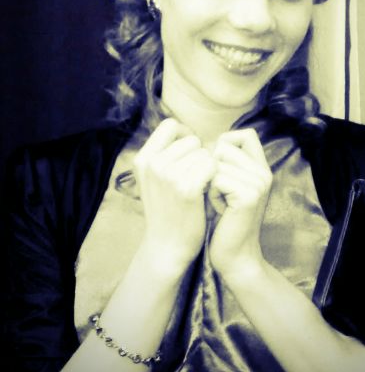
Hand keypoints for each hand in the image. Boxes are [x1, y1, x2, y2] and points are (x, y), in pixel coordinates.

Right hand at [134, 118, 215, 271]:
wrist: (167, 247)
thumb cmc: (167, 210)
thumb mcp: (154, 179)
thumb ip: (165, 154)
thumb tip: (187, 130)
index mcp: (143, 158)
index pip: (170, 125)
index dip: (185, 136)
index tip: (190, 156)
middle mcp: (153, 163)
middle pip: (191, 139)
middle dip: (199, 155)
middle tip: (197, 178)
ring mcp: (168, 175)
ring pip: (204, 153)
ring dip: (208, 168)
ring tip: (201, 188)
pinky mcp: (187, 188)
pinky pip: (211, 166)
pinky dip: (215, 177)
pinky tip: (208, 193)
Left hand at [208, 128, 271, 278]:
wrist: (234, 256)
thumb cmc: (222, 220)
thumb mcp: (225, 185)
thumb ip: (223, 162)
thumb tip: (205, 142)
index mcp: (261, 168)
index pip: (244, 134)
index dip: (224, 143)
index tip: (216, 167)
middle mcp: (264, 172)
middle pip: (224, 146)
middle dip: (211, 168)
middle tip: (219, 193)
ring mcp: (259, 183)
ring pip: (217, 163)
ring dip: (209, 183)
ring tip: (220, 203)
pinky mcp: (249, 195)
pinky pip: (216, 178)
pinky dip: (211, 194)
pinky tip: (220, 210)